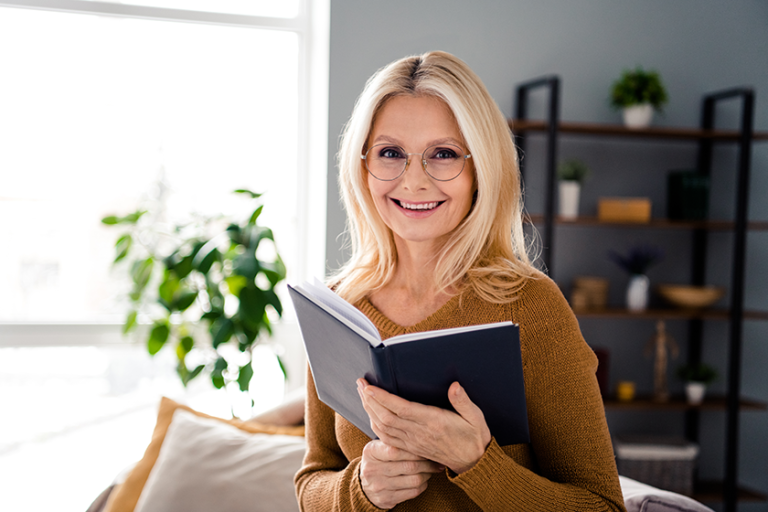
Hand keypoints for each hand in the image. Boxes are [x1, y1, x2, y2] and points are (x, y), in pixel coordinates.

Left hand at [357, 379, 490, 473]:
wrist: (472, 464)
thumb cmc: (474, 437)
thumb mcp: (476, 418)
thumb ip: (464, 402)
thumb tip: (454, 386)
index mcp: (433, 422)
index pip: (401, 409)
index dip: (383, 398)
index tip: (370, 387)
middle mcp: (419, 433)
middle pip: (386, 417)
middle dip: (370, 400)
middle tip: (360, 384)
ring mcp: (413, 442)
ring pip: (383, 427)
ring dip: (369, 410)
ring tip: (362, 394)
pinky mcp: (410, 447)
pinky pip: (387, 438)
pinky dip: (375, 425)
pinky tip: (370, 414)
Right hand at [359, 440, 443, 509]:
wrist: (364, 485)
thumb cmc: (378, 460)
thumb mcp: (378, 447)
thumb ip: (394, 440)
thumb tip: (423, 435)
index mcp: (371, 452)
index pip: (396, 450)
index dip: (415, 449)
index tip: (426, 447)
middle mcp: (373, 470)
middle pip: (409, 466)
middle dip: (427, 463)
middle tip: (435, 459)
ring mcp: (379, 486)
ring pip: (414, 480)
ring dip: (427, 474)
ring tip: (432, 469)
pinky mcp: (387, 499)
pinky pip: (413, 492)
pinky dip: (422, 485)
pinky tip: (423, 479)